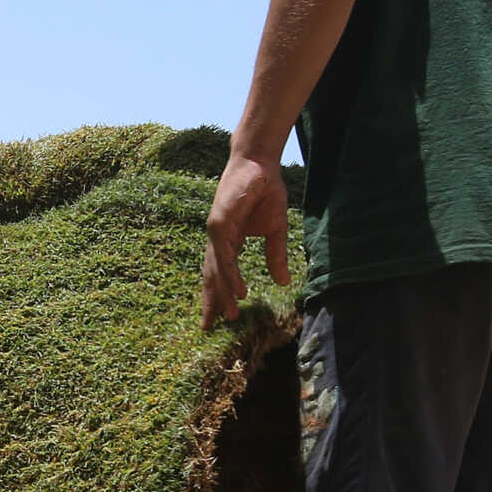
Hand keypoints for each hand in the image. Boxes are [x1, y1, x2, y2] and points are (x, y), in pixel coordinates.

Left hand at [201, 151, 290, 330]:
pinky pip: (225, 254)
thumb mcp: (275, 229)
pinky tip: (236, 290)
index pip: (219, 273)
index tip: (217, 318)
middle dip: (211, 302)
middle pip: (211, 276)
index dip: (218, 295)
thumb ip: (275, 256)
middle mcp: (217, 239)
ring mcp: (216, 231)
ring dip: (222, 294)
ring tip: (228, 317)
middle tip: (209, 328)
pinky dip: (229, 273)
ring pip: (217, 269)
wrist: (260, 163)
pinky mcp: (220, 222)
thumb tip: (282, 282)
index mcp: (227, 241)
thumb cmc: (265, 191)